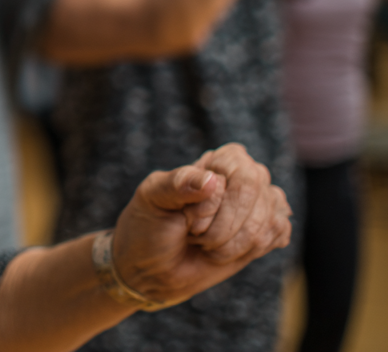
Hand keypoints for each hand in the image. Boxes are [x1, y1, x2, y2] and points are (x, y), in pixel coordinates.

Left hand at [109, 143, 290, 305]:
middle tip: (196, 235)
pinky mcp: (269, 230)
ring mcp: (260, 204)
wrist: (153, 267)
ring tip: (206, 243)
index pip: (242, 174)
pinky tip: (226, 250)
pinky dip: (248, 250)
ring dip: (233, 244)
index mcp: (219, 160)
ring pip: (268, 221)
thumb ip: (176, 183)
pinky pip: (277, 235)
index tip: (188, 220)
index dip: (216, 205)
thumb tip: (211, 180)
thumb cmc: (150, 225)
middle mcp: (246, 176)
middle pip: (258, 197)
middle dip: (224, 228)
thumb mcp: (151, 198)